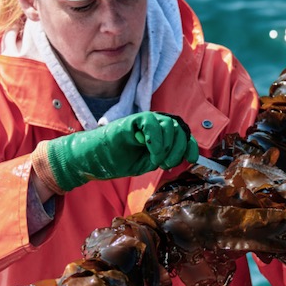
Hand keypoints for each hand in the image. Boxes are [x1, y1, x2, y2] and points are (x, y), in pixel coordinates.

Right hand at [39, 112, 197, 192]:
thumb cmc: (118, 161)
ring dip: (166, 147)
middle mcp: (154, 125)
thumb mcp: (148, 163)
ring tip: (154, 160)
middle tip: (164, 164)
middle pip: (178, 130)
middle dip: (177, 150)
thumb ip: (165, 157)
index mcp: (160, 135)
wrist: (94, 160)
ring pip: (168, 126)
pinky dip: (156, 138)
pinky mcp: (132, 121)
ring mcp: (143, 122)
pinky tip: (150, 150)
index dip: (190, 145)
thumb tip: (185, 156)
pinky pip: (152, 122)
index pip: (182, 134)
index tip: (191, 159)